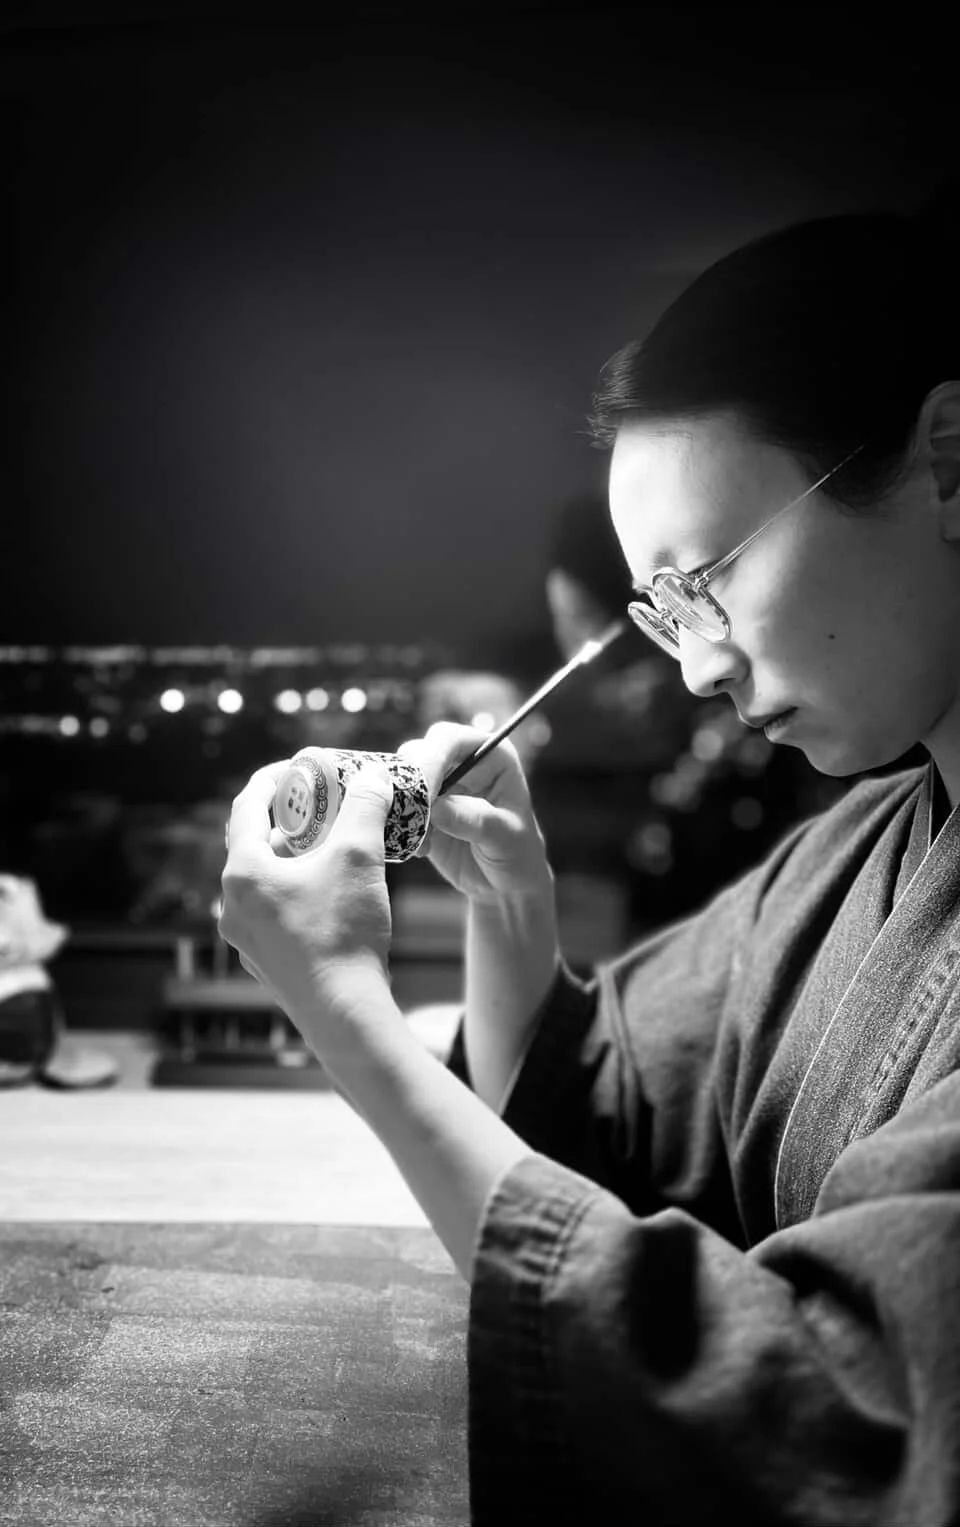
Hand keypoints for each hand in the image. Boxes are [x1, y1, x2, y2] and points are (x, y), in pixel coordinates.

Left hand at [218, 760, 393, 1045]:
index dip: (273, 779)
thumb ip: (364, 807)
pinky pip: (274, 913)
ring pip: (265, 882)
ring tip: (332, 851)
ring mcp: (245, 938)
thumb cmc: (344, 932)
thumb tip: (373, 776)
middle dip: (289, 822)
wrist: (344, 1012)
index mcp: (243, 873)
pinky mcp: (265, 962)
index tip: (298, 769)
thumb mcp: (359, 856)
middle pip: (254, 845)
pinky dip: (297, 893)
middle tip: (323, 809)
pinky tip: (331, 896)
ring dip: (294, 860)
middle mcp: (232, 906)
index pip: (246, 806)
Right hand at [397, 722, 552, 902]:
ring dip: (402, 806)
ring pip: (401, 778)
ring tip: (424, 840)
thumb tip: (438, 808)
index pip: (451, 740)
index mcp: (491, 756)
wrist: (504, 885)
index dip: (432, 760)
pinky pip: (395, 806)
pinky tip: (422, 849)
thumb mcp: (506, 839)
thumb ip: (476, 820)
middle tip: (415, 816)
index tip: (424, 793)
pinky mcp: (420, 808)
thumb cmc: (518, 855)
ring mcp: (438, 784)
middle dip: (410, 782)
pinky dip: (398, 824)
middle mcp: (461, 762)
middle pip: (419, 751)